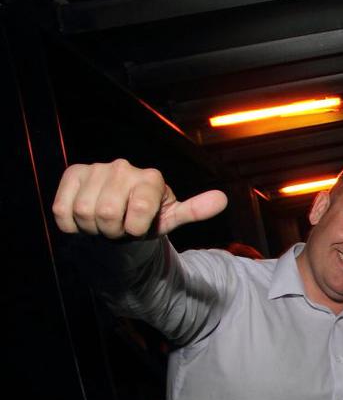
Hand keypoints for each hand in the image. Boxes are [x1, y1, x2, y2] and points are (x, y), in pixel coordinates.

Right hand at [52, 159, 226, 238]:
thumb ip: (195, 210)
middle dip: (113, 231)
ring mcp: (97, 168)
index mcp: (152, 178)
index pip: (139, 211)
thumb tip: (222, 199)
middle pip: (107, 214)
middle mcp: (124, 167)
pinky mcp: (74, 173)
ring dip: (93, 228)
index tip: (139, 230)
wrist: (117, 219)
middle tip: (119, 229)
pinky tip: (84, 219)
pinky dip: (72, 224)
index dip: (136, 229)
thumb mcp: (171, 218)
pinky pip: (63, 209)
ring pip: (84, 212)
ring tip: (103, 223)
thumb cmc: (147, 220)